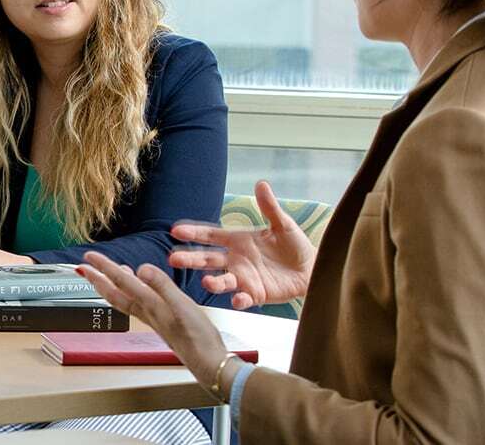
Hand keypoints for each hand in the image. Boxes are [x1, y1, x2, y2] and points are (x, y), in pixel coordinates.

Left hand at [77, 252, 228, 385]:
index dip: (104, 267)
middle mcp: (147, 311)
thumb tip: (142, 268)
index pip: (121, 281)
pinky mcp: (162, 323)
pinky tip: (139, 290)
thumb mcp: (182, 306)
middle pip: (114, 293)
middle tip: (83, 268)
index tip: (89, 257)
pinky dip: (132, 293)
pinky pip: (138, 305)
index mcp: (149, 304)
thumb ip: (162, 286)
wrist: (207, 362)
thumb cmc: (198, 337)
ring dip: (111, 286)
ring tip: (105, 275)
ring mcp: (153, 318)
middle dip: (98, 279)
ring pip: (124, 299)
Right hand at [167, 180, 315, 308]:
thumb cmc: (295, 246)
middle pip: (208, 259)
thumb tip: (261, 184)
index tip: (176, 230)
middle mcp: (235, 260)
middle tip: (173, 258)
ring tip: (206, 281)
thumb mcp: (283, 224)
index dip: (194, 233)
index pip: (211, 236)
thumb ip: (269, 207)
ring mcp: (243, 278)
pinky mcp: (255, 294)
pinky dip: (239, 299)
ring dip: (213, 282)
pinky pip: (244, 298)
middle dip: (190, 259)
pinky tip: (237, 299)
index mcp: (238, 241)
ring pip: (222, 280)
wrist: (311, 269)